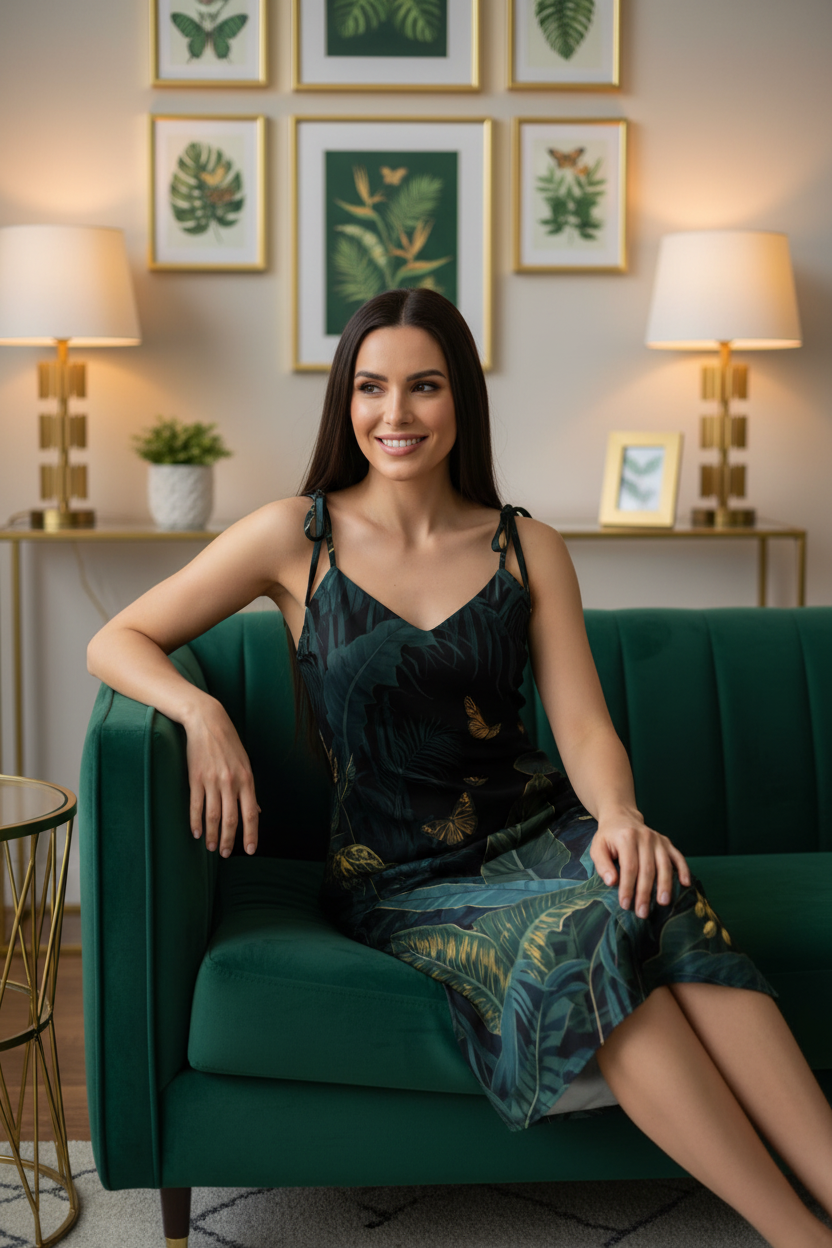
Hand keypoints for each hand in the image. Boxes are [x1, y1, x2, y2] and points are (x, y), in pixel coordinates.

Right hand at [183, 697, 258, 857]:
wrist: (207, 722)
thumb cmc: (229, 743)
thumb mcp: (245, 764)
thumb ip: (249, 790)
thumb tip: (257, 811)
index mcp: (247, 780)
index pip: (251, 814)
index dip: (251, 834)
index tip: (250, 850)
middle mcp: (231, 783)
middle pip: (231, 819)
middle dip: (230, 840)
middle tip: (226, 854)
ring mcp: (212, 781)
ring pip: (213, 816)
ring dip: (212, 835)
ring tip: (211, 848)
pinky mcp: (195, 778)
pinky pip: (196, 805)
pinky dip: (195, 822)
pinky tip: (196, 832)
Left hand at [589, 810, 690, 917]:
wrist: (621, 817)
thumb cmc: (608, 837)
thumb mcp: (597, 847)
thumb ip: (602, 864)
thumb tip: (611, 882)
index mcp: (626, 838)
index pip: (629, 867)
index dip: (628, 887)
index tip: (625, 905)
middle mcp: (645, 837)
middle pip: (647, 869)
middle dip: (645, 893)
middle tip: (643, 912)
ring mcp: (658, 839)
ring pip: (664, 865)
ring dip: (665, 885)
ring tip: (663, 903)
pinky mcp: (667, 842)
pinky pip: (678, 856)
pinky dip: (683, 870)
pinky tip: (685, 884)